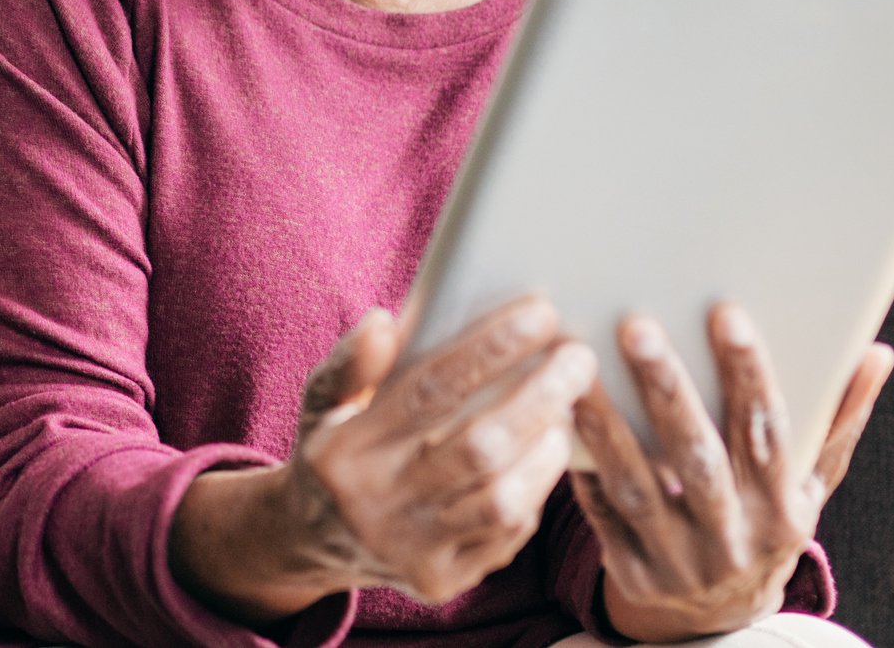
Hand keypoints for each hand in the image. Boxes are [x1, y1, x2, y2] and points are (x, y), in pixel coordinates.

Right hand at [169, 297, 597, 623]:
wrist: (314, 542)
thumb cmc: (334, 450)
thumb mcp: (322, 401)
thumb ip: (350, 363)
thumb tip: (383, 321)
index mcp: (346, 449)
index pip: (429, 391)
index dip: (490, 349)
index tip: (541, 312)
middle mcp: (377, 505)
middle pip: (479, 447)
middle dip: (540, 397)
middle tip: (579, 358)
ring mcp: (411, 551)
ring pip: (503, 501)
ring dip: (547, 449)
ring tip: (567, 408)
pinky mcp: (441, 581)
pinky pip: (507, 536)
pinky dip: (535, 491)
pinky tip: (546, 454)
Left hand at [569, 304, 893, 642]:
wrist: (724, 618)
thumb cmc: (768, 523)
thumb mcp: (813, 482)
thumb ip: (839, 417)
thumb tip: (875, 351)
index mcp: (784, 510)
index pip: (768, 434)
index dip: (750, 374)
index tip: (726, 313)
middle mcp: (735, 540)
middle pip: (697, 459)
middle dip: (667, 390)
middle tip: (636, 326)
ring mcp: (680, 562)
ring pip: (636, 486)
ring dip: (605, 423)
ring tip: (577, 364)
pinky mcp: (632, 573)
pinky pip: (599, 513)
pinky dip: (579, 465)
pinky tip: (558, 413)